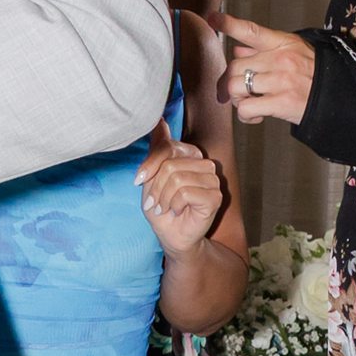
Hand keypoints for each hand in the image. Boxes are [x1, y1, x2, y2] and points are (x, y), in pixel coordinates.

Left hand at [138, 136, 228, 252]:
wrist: (171, 235)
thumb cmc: (161, 208)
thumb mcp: (151, 178)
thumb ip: (157, 151)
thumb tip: (159, 120)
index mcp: (190, 155)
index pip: (167, 147)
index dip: (150, 165)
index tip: (139, 181)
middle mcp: (204, 164)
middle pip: (170, 164)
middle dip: (155, 187)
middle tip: (155, 202)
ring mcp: (213, 179)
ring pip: (177, 178)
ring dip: (164, 198)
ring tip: (165, 207)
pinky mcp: (216, 196)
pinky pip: (186, 192)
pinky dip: (174, 204)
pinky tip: (176, 211)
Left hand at [221, 14, 316, 124]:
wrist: (340, 98)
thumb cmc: (316, 75)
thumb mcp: (296, 52)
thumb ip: (264, 49)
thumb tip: (238, 48)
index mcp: (283, 43)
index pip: (252, 30)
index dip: (229, 24)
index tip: (213, 18)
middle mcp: (281, 58)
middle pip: (234, 66)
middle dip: (232, 82)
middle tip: (243, 92)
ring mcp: (281, 80)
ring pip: (235, 87)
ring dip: (238, 99)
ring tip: (252, 101)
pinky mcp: (281, 102)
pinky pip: (244, 108)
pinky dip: (246, 115)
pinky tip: (258, 114)